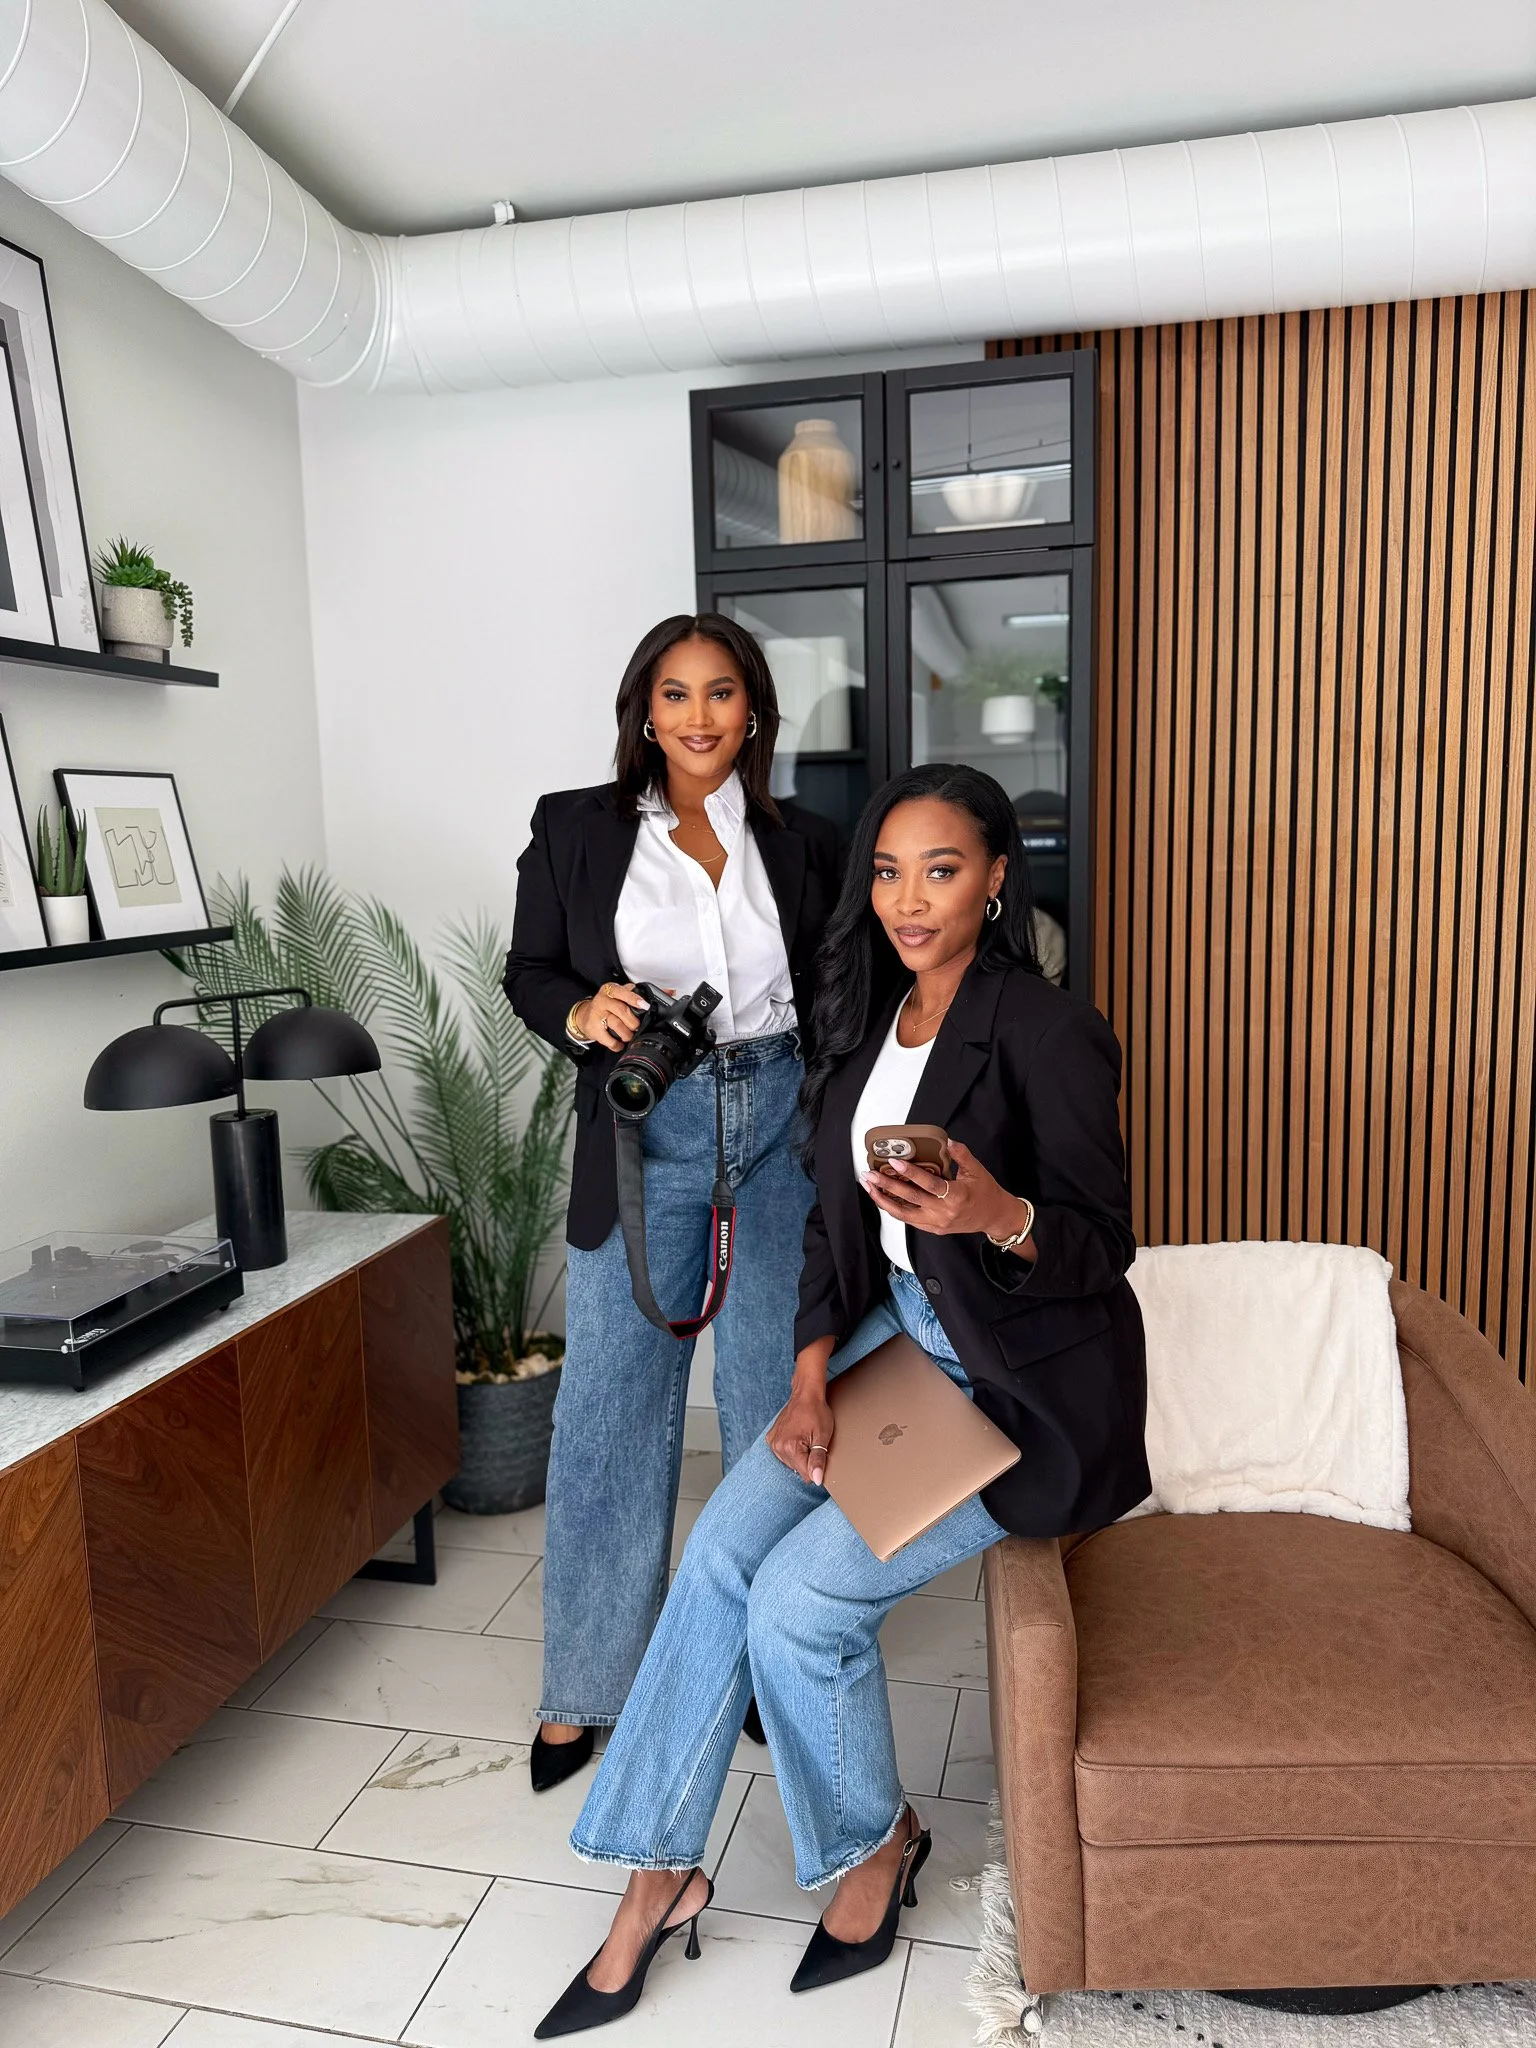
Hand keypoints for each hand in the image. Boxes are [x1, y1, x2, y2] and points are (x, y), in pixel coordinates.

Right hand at [572, 982, 649, 1048]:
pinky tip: (620, 1044)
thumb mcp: (620, 994)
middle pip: (622, 1010)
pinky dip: (617, 1044)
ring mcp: (597, 1015)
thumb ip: (639, 993)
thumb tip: (666, 991)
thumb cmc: (607, 1005)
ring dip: (627, 1034)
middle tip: (637, 1026)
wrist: (584, 1016)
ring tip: (629, 1036)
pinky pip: (608, 1039)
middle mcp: (602, 1000)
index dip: (634, 999)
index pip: (622, 992)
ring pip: (616, 1025)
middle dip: (633, 1021)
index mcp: (611, 990)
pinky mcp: (593, 1029)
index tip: (644, 1006)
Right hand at [769, 1347, 835, 1484]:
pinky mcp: (771, 1439)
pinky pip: (783, 1454)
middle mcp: (778, 1447)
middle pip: (797, 1469)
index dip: (816, 1467)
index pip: (806, 1474)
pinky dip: (791, 1449)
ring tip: (805, 1438)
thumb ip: (818, 1460)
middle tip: (812, 1442)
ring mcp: (772, 1443)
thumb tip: (817, 1480)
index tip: (819, 1452)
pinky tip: (797, 1437)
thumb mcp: (822, 1436)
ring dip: (799, 1454)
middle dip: (807, 1460)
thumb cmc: (816, 1412)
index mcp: (790, 1448)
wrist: (805, 1394)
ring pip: (790, 1462)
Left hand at [861, 1139, 1033, 1253]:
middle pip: (910, 1199)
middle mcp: (943, 1212)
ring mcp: (937, 1223)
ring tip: (870, 1188)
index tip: (894, 1162)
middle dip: (887, 1186)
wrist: (994, 1216)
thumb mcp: (976, 1170)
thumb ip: (961, 1154)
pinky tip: (883, 1199)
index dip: (910, 1172)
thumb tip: (947, 1140)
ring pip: (904, 1214)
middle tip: (871, 1174)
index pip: (928, 1184)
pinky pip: (909, 1220)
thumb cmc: (986, 1192)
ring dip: (884, 1201)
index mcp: (956, 1196)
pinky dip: (894, 1209)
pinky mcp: (933, 1229)